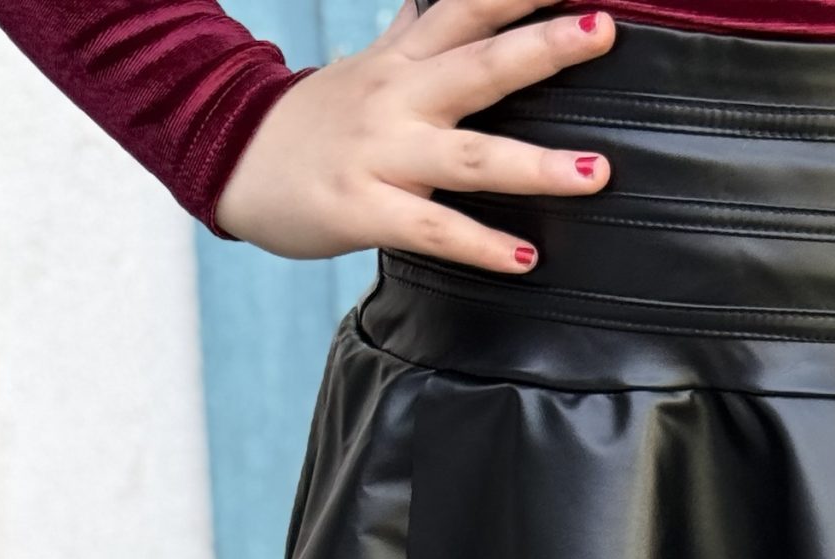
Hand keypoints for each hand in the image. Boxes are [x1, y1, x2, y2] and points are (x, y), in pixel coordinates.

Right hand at [215, 0, 616, 271]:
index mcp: (402, 58)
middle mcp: (396, 96)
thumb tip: (434, 0)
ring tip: (595, 172)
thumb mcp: (367, 66)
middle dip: (544, 47)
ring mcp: (380, 153)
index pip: (469, 5)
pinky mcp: (363, 209)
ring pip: (469, 156)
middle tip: (604, 29)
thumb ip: (411, 35)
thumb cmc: (315, 119)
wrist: (230, 158)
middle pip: (480, 64)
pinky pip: (432, 230)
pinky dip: (481, 245)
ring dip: (535, 165)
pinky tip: (525, 258)